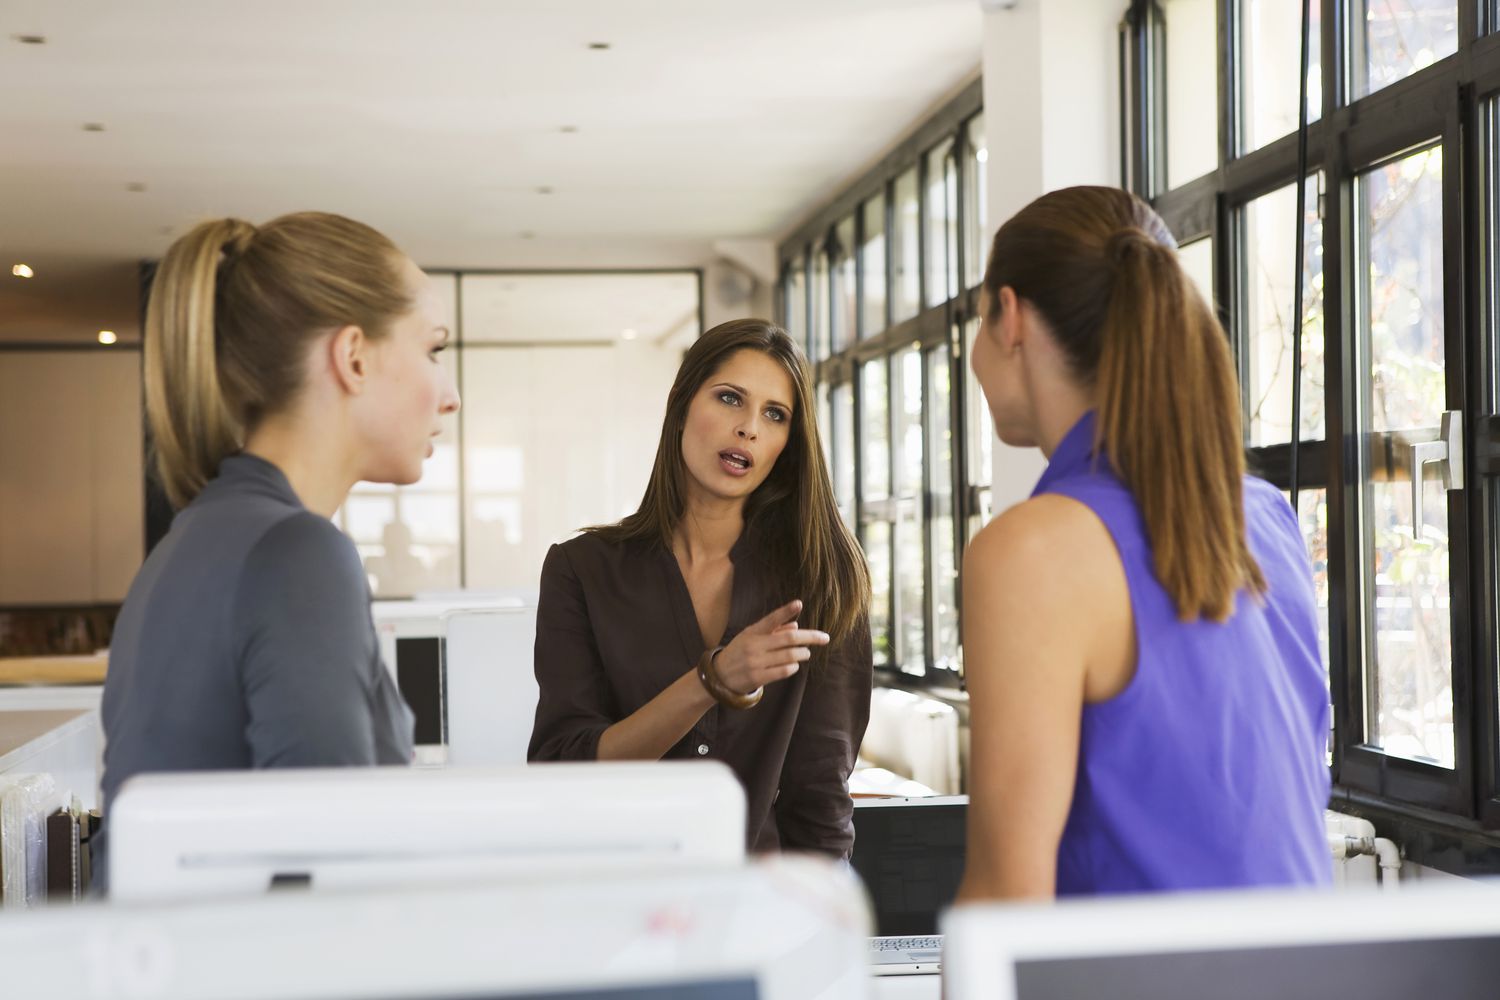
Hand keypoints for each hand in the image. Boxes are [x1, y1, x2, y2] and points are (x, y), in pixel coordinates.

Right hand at [714, 599, 829, 695]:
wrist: (719, 676)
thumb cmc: (740, 652)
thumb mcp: (751, 637)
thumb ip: (773, 631)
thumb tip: (796, 626)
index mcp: (753, 632)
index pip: (771, 619)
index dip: (785, 611)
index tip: (799, 604)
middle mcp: (754, 645)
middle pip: (789, 638)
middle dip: (810, 637)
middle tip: (824, 638)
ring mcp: (756, 662)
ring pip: (790, 655)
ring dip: (803, 653)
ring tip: (806, 653)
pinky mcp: (758, 677)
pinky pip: (784, 671)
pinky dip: (793, 666)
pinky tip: (794, 664)